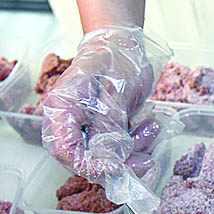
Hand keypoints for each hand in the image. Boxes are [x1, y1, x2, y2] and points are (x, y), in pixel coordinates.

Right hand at [41, 25, 170, 212]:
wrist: (124, 46)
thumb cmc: (114, 58)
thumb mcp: (115, 92)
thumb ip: (109, 125)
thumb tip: (109, 160)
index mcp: (62, 110)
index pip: (66, 151)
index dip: (90, 166)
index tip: (117, 168)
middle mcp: (72, 124)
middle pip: (89, 161)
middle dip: (122, 163)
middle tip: (146, 160)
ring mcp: (90, 129)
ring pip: (111, 159)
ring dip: (136, 150)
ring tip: (151, 127)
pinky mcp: (107, 132)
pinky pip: (124, 149)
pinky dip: (141, 142)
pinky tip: (151, 124)